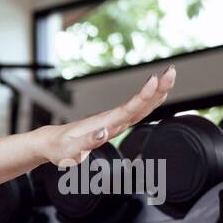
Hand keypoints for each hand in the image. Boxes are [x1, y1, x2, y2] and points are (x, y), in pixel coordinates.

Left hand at [35, 65, 175, 167]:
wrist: (51, 143)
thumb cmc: (60, 148)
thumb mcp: (70, 151)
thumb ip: (87, 143)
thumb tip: (104, 133)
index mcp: (104, 124)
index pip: (128, 108)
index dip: (143, 96)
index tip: (154, 80)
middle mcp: (111, 120)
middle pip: (139, 103)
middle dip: (157, 88)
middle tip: (172, 71)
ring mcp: (113, 121)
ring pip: (140, 105)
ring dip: (156, 92)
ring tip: (170, 76)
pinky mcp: (113, 124)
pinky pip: (135, 111)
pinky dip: (149, 102)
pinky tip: (158, 94)